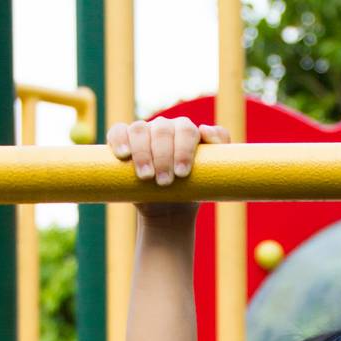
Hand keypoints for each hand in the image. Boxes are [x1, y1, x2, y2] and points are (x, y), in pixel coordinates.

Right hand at [107, 116, 230, 218]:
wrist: (169, 212)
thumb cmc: (191, 192)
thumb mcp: (212, 177)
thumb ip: (222, 153)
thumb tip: (205, 130)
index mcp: (186, 132)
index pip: (186, 130)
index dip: (184, 150)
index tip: (183, 174)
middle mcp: (164, 128)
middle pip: (162, 130)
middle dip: (164, 157)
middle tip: (165, 182)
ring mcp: (143, 133)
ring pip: (139, 130)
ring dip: (142, 152)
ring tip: (146, 177)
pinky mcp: (124, 142)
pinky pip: (118, 132)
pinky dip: (119, 140)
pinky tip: (123, 155)